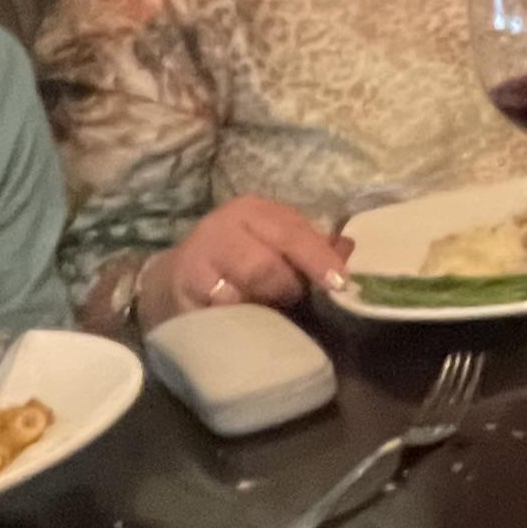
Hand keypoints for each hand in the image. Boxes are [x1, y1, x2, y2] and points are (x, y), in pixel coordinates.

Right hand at [141, 196, 352, 324]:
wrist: (180, 278)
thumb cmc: (240, 261)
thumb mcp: (275, 246)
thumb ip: (312, 248)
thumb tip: (346, 248)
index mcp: (254, 211)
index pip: (293, 233)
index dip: (319, 260)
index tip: (340, 283)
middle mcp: (223, 226)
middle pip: (266, 265)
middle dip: (284, 287)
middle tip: (287, 298)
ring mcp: (197, 257)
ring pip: (240, 290)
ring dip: (259, 303)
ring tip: (259, 305)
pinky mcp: (181, 289)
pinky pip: (219, 309)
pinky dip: (235, 316)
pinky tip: (235, 314)